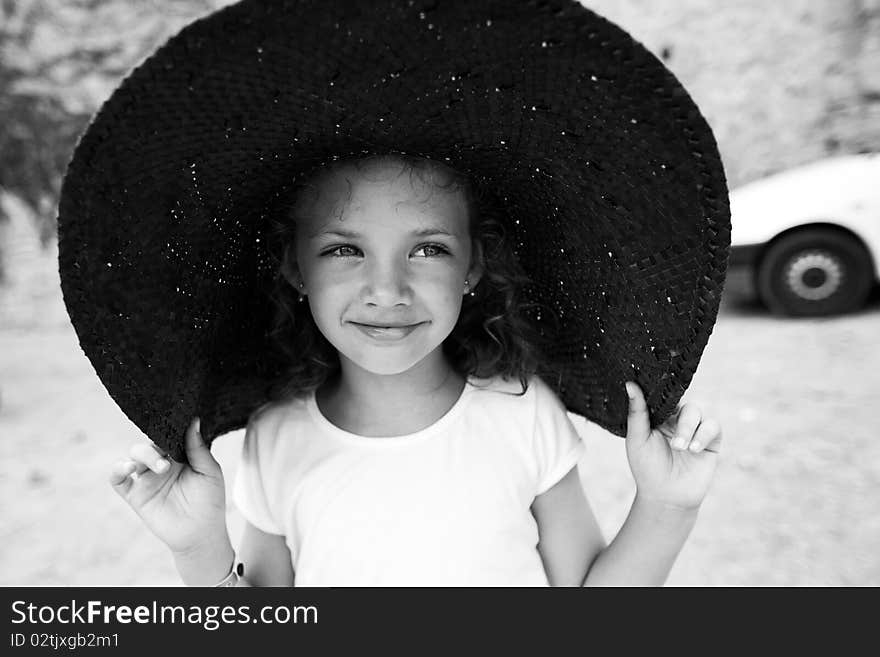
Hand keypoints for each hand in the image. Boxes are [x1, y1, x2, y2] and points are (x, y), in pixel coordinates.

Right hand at [109, 417, 231, 565]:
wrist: (201, 533)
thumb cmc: (209, 500)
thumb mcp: (210, 471)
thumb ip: (198, 448)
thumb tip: (193, 420)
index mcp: (180, 455)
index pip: (168, 435)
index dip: (169, 429)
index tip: (174, 423)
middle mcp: (161, 463)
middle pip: (149, 443)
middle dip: (156, 447)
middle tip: (169, 461)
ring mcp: (147, 478)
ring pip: (134, 456)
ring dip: (142, 456)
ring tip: (159, 468)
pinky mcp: (135, 495)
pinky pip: (117, 479)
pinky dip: (117, 470)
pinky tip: (127, 468)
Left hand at [623, 381, 721, 510]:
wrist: (666, 497)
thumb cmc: (647, 468)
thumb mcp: (637, 439)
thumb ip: (637, 412)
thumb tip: (630, 384)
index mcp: (658, 416)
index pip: (663, 396)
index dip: (662, 390)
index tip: (659, 385)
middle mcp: (677, 419)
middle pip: (682, 402)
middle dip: (680, 420)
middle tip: (674, 443)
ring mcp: (694, 429)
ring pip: (697, 411)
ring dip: (689, 428)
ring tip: (681, 448)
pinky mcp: (710, 441)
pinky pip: (713, 426)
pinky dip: (704, 435)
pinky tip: (694, 450)